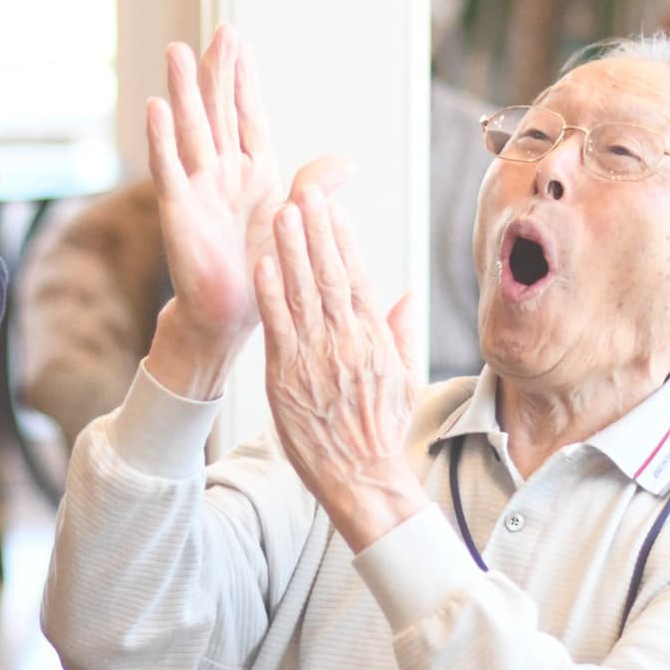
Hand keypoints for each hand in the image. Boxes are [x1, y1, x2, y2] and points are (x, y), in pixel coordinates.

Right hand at [147, 26, 349, 353]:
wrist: (232, 318)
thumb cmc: (261, 272)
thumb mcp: (294, 224)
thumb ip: (312, 188)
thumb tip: (345, 161)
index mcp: (254, 173)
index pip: (248, 115)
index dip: (243, 79)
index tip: (238, 40)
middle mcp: (223, 173)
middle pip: (218, 111)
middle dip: (217, 71)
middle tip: (219, 30)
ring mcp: (199, 189)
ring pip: (192, 130)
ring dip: (184, 91)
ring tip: (177, 50)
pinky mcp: (179, 212)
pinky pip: (169, 170)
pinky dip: (161, 139)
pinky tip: (155, 107)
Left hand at [254, 186, 427, 551]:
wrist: (362, 478)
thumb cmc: (381, 432)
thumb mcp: (404, 379)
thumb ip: (402, 334)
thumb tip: (407, 297)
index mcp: (374, 339)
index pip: (357, 278)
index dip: (342, 239)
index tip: (332, 208)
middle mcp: (346, 342)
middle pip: (329, 275)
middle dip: (316, 230)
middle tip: (305, 192)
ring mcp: (316, 357)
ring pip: (302, 293)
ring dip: (291, 249)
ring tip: (282, 212)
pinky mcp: (287, 376)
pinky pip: (277, 326)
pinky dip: (269, 293)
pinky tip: (262, 263)